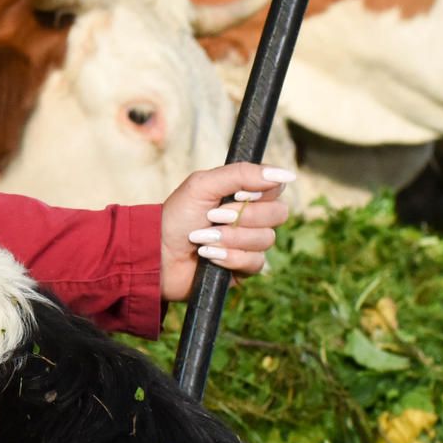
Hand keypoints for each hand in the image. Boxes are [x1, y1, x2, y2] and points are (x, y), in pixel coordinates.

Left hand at [159, 163, 294, 301]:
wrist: (156, 254)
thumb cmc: (176, 217)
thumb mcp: (203, 185)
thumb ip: (241, 174)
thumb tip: (286, 175)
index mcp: (243, 194)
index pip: (275, 188)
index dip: (261, 192)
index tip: (236, 194)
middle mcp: (251, 218)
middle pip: (278, 214)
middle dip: (242, 216)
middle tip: (212, 216)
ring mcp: (248, 244)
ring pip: (266, 239)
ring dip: (231, 238)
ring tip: (202, 238)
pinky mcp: (243, 269)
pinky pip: (255, 263)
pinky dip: (229, 257)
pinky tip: (208, 256)